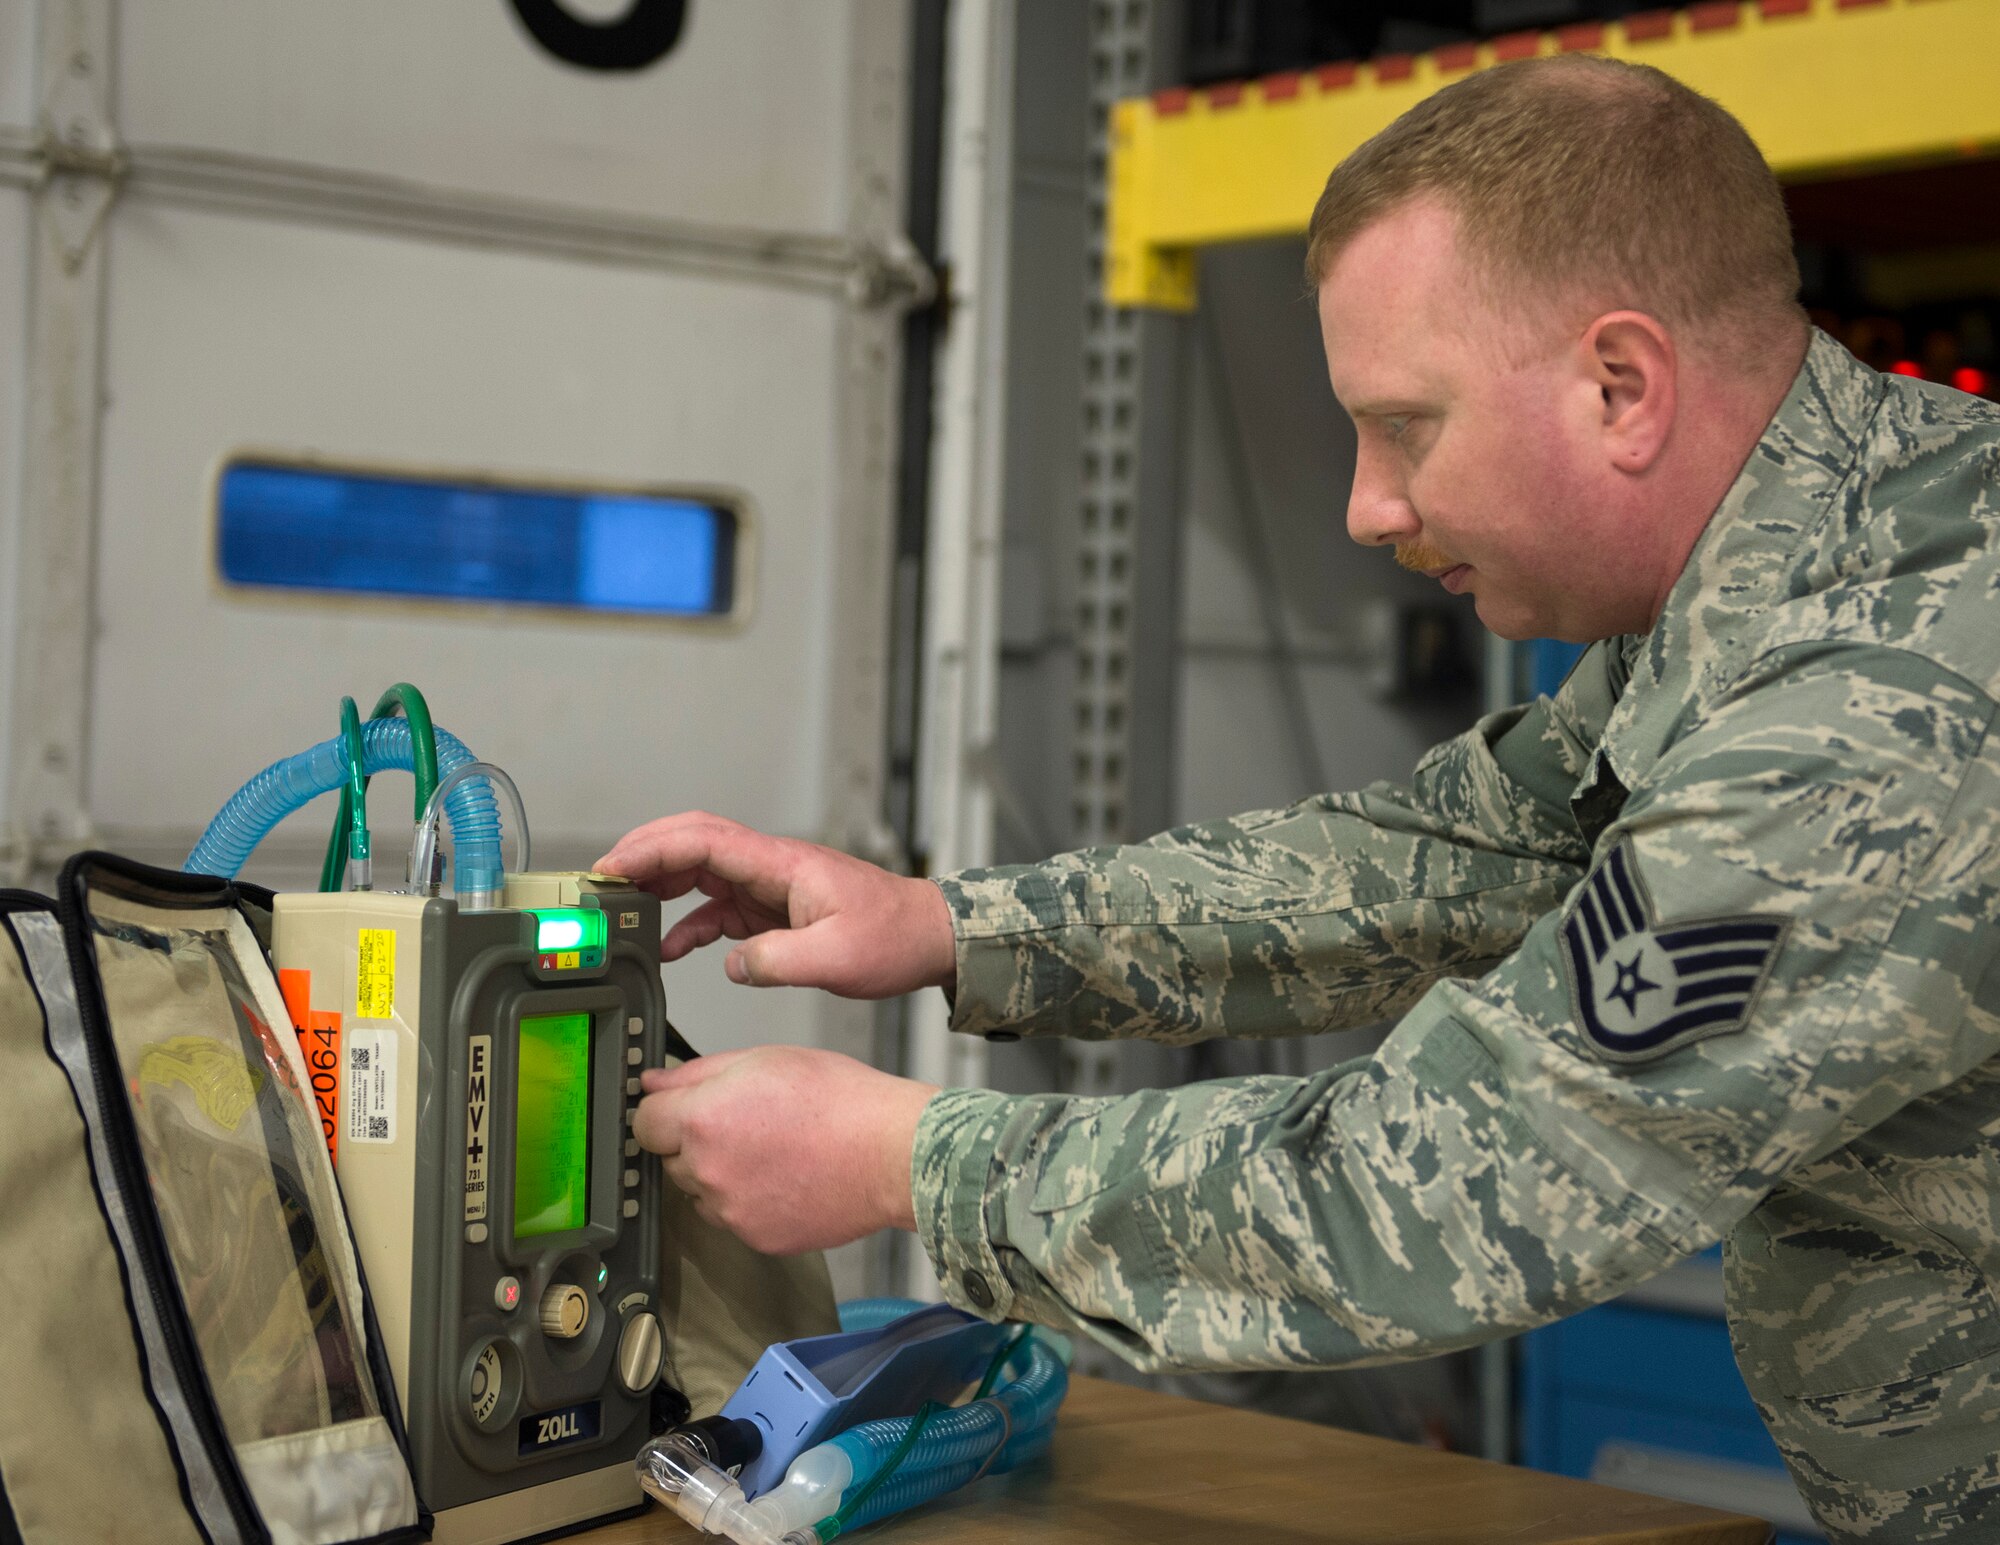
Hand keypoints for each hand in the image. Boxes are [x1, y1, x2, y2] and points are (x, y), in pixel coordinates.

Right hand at [596, 813, 956, 996]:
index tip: (613, 866)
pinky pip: (719, 907)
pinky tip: (671, 945)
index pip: (703, 841)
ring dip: (660, 885)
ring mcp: (770, 885)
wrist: (929, 938)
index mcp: (782, 864)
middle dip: (643, 855)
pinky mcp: (774, 908)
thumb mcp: (837, 958)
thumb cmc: (895, 937)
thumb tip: (731, 963)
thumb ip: (777, 960)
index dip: (652, 848)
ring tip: (623, 908)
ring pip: (701, 871)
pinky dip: (689, 921)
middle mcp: (771, 866)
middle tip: (601, 881)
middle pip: (693, 844)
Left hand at [634, 1046, 939, 1254]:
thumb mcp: (764, 1059)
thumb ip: (697, 1073)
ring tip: (772, 1151)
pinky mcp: (757, 1238)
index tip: (680, 1109)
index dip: (662, 1111)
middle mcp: (707, 1171)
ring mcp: (731, 1212)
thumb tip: (654, 1082)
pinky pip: (734, 1219)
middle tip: (746, 1123)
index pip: (642, 1123)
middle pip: (670, 1159)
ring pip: (702, 1192)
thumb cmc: (839, 1100)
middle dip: (695, 1142)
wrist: (891, 1153)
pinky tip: (786, 1177)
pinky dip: (749, 1202)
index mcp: (702, 1119)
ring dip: (720, 1174)